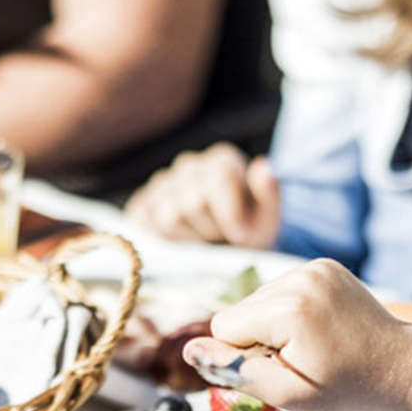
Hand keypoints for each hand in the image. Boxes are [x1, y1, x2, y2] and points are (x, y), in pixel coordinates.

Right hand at [125, 142, 280, 246]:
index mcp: (223, 160)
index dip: (230, 214)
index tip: (241, 236)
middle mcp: (189, 165)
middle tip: (220, 237)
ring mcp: (162, 184)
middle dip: (210, 229)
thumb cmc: (247, 232)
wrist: (220, 251)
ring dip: (190, 237)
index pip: (219, 179)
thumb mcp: (267, 219)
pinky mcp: (142, 205)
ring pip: (169, 217)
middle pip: (193, 203)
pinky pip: (148, 226)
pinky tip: (181, 240)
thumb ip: (269, 193)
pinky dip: (166, 239)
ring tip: (202, 238)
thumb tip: (262, 166)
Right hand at [183, 259, 411, 410]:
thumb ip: (234, 371)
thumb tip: (187, 350)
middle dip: (256, 338)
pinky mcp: (324, 266)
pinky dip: (289, 311)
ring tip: (310, 346)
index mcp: (289, 308)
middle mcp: (300, 277)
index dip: (242, 356)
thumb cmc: (344, 389)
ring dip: (272, 326)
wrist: (404, 368)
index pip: (223, 326)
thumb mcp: (286, 394)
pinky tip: (317, 328)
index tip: (281, 370)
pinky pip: (280, 289)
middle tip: (298, 361)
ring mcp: (315, 267)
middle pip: (239, 310)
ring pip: (257, 300)